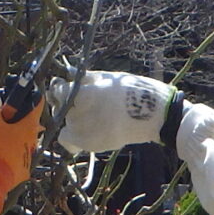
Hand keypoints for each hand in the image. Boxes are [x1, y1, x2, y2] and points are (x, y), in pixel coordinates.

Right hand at [0, 92, 41, 214]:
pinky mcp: (23, 168)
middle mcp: (34, 140)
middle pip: (26, 122)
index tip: (16, 95)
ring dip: (10, 135)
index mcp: (29, 126)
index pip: (37, 102)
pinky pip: (16, 154)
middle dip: (12, 118)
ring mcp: (29, 155)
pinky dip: (8, 151)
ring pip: (21, 139)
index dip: (27, 95)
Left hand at [52, 71, 180, 153]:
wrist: (154, 114)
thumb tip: (69, 71)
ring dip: (73, 118)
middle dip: (65, 103)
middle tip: (82, 103)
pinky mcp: (89, 143)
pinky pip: (68, 141)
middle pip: (59, 106)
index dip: (61, 89)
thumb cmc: (133, 90)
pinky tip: (82, 132)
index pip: (59, 90)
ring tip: (93, 116)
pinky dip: (72, 137)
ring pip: (65, 122)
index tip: (68, 89)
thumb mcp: (109, 78)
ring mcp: (83, 130)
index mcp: (84, 93)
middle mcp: (79, 112)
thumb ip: (86, 77)